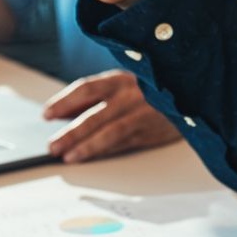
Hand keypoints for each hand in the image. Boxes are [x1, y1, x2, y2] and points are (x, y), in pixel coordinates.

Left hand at [43, 69, 179, 162]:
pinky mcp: (151, 132)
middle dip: (71, 132)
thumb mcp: (121, 85)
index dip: (64, 101)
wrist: (190, 93)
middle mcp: (131, 95)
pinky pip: (124, 144)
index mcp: (120, 78)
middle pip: (95, 115)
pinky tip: (90, 157)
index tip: (47, 114)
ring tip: (68, 156)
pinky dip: (105, 152)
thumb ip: (92, 97)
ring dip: (87, 147)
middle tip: (52, 145)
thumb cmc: (148, 89)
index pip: (86, 88)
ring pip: (109, 133)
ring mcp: (142, 114)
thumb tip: (60, 113)